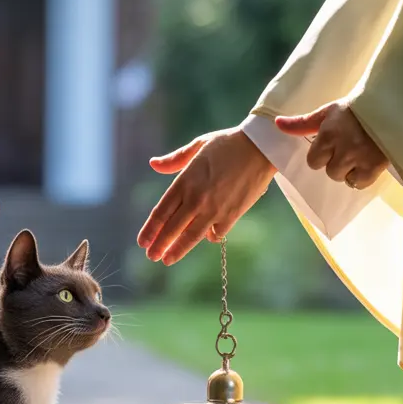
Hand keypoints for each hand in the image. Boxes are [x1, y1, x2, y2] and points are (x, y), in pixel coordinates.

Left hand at [137, 127, 275, 264]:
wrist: (260, 147)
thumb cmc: (228, 143)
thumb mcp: (198, 146)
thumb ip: (174, 159)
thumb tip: (153, 164)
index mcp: (185, 181)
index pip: (161, 212)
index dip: (150, 229)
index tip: (142, 242)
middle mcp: (197, 198)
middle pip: (172, 228)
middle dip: (160, 245)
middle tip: (151, 257)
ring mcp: (214, 209)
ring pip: (191, 236)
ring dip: (178, 250)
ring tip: (168, 260)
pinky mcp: (232, 215)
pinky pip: (216, 233)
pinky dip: (209, 237)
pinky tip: (205, 238)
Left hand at [276, 101, 387, 189]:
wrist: (391, 106)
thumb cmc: (356, 109)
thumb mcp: (327, 112)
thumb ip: (302, 123)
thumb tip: (277, 124)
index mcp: (328, 134)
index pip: (314, 161)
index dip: (324, 154)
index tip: (335, 145)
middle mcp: (342, 148)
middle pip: (331, 171)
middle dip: (338, 163)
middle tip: (351, 148)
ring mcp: (359, 158)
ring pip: (344, 178)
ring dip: (351, 170)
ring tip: (361, 154)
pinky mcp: (375, 166)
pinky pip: (360, 183)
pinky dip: (364, 176)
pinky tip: (370, 161)